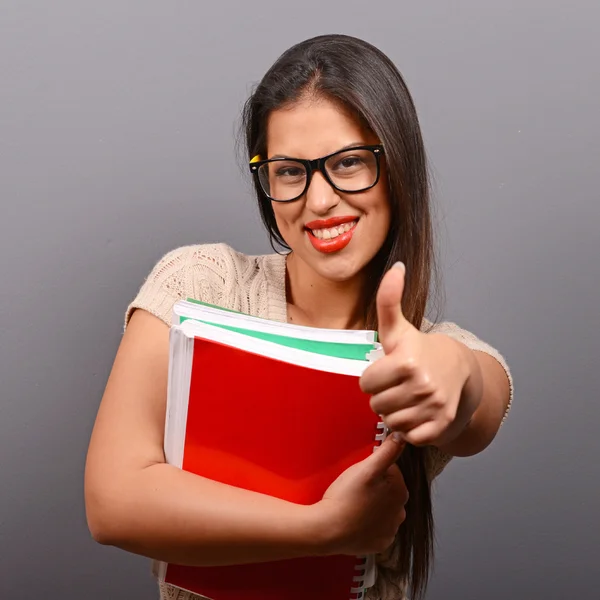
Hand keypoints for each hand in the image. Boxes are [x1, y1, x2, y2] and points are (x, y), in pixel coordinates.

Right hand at [312, 433, 407, 556]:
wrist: (327, 529)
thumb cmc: (345, 497)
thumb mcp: (366, 468)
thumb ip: (387, 451)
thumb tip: (402, 437)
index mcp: (400, 492)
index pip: (392, 471)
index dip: (374, 468)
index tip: (361, 473)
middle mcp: (400, 513)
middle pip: (388, 490)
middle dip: (375, 486)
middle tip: (355, 487)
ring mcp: (390, 530)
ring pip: (383, 509)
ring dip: (373, 504)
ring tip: (354, 502)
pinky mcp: (380, 543)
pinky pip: (377, 527)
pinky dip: (369, 522)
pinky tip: (356, 517)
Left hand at [359, 263, 481, 447]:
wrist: (460, 370)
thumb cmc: (419, 349)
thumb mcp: (399, 328)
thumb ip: (389, 299)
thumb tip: (396, 266)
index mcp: (406, 362)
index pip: (365, 384)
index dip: (373, 378)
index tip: (387, 370)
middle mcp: (422, 385)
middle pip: (376, 406)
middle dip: (383, 396)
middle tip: (398, 385)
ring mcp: (434, 407)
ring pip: (391, 422)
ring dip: (395, 413)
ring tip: (407, 398)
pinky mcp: (442, 426)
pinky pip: (409, 437)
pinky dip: (410, 428)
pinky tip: (418, 412)